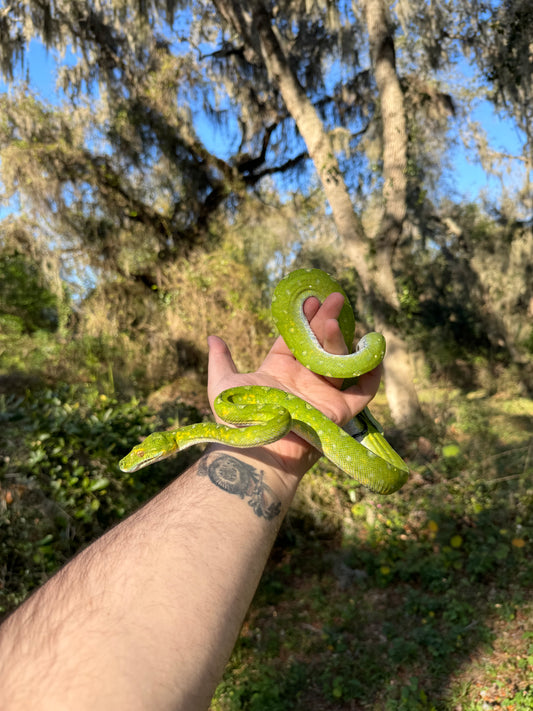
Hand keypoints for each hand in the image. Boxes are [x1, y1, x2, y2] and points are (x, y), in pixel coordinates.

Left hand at [207, 292, 381, 478]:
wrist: (255, 453)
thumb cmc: (236, 423)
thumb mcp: (222, 385)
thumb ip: (221, 360)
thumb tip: (212, 337)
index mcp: (280, 371)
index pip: (297, 339)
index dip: (304, 319)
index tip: (310, 299)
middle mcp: (304, 380)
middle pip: (321, 344)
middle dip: (327, 319)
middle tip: (334, 297)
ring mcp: (323, 395)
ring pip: (340, 361)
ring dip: (341, 339)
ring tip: (335, 319)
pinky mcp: (339, 412)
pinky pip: (363, 392)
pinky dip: (372, 373)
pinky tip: (373, 352)